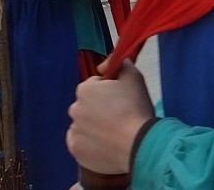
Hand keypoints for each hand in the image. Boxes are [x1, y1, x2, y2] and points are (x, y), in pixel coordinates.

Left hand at [67, 59, 154, 174]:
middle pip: (88, 105)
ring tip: (115, 132)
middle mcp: (74, 109)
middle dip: (100, 108)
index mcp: (85, 89)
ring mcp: (74, 131)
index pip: (95, 85)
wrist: (138, 145)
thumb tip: (103, 65)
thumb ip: (118, 63)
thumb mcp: (133, 76)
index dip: (110, 91)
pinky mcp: (76, 150)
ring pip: (84, 124)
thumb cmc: (136, 109)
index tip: (122, 99)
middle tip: (120, 116)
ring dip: (95, 125)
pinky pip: (81, 142)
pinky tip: (105, 143)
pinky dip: (90, 143)